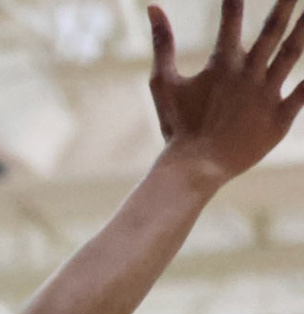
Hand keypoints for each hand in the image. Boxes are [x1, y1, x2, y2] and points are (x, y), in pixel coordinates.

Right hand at [148, 0, 303, 185]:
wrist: (194, 168)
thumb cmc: (177, 126)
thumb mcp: (163, 82)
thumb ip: (162, 43)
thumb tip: (153, 7)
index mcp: (221, 64)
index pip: (231, 18)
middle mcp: (248, 74)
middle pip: (272, 29)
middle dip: (286, 4)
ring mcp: (266, 95)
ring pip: (293, 52)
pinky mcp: (280, 117)